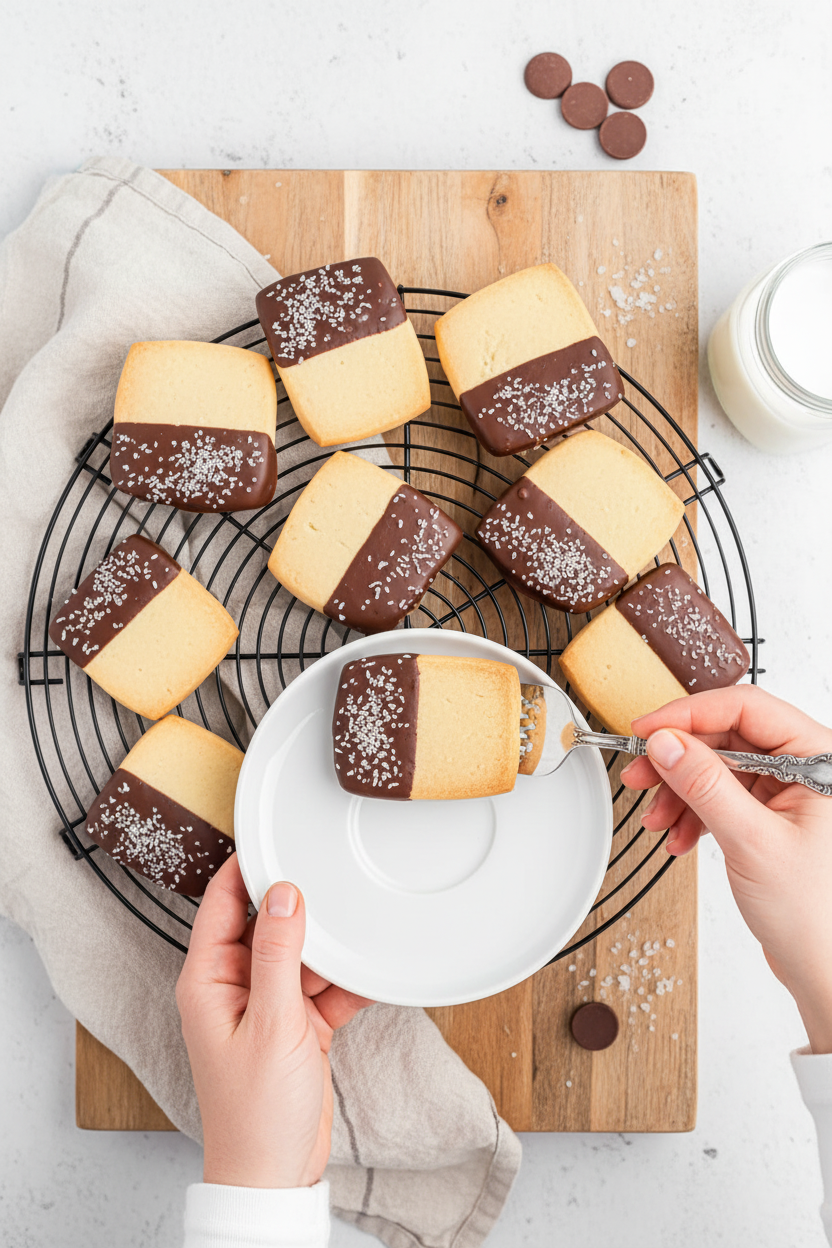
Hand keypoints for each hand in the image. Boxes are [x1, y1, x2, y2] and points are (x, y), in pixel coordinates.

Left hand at [176, 854, 371, 1187]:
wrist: (277, 1175)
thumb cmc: (256, 1113)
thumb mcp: (272, 1024)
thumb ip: (277, 954)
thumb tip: (282, 892)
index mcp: (208, 980)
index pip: (220, 903)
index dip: (245, 867)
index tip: (274, 834)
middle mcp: (234, 986)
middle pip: (267, 923)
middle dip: (300, 906)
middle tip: (332, 875)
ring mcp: (268, 1005)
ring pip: (302, 953)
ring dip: (330, 947)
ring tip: (360, 925)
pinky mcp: (297, 1025)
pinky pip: (325, 986)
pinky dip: (348, 981)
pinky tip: (372, 970)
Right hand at [620, 685, 831, 1053]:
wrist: (824, 968)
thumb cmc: (814, 913)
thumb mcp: (751, 840)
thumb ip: (705, 784)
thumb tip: (667, 743)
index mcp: (818, 757)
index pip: (746, 707)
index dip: (690, 715)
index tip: (647, 730)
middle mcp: (805, 768)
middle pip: (726, 735)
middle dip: (678, 758)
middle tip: (639, 773)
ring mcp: (786, 793)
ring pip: (717, 767)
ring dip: (679, 790)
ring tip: (657, 819)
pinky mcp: (769, 816)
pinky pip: (720, 796)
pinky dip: (693, 813)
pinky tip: (679, 836)